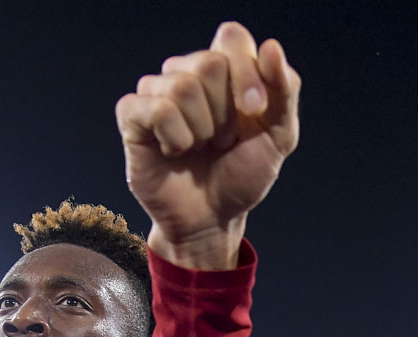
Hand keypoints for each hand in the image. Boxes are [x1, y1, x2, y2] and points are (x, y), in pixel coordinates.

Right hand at [116, 22, 300, 268]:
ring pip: (182, 87)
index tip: (256, 111)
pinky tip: (175, 152)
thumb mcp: (278, 137)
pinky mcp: (132, 115)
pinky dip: (176, 139)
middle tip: (223, 140)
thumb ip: (284, 91)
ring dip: (202, 130)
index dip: (247, 72)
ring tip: (201, 147)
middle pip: (208, 63)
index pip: (231, 37)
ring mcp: (156, 92)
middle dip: (226, 112)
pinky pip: (157, 109)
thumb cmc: (242, 176)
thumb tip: (271, 47)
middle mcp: (187, 72)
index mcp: (224, 69)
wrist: (212, 219)